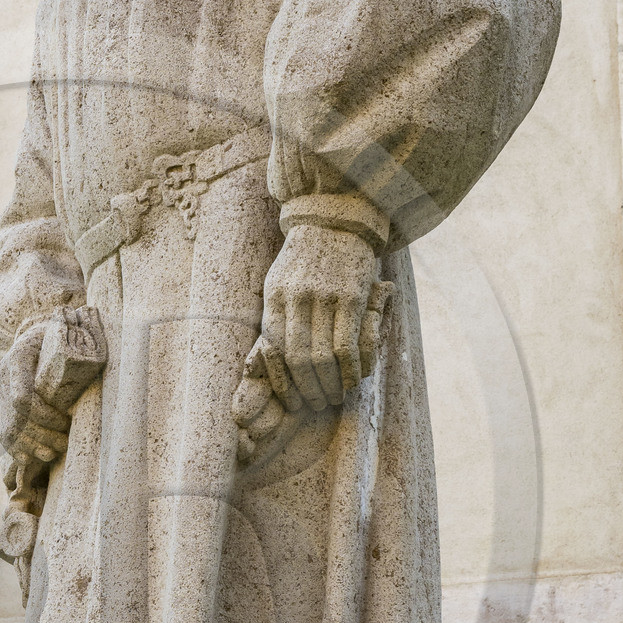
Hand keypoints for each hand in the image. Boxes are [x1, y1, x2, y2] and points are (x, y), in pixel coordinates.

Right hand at [0, 307, 107, 497]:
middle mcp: (5, 377)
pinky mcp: (5, 406)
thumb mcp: (65, 331)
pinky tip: (32, 458)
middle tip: (63, 443)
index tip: (65, 420)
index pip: (22, 397)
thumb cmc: (58, 334)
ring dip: (31, 445)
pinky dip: (18, 449)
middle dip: (41, 434)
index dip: (43, 415)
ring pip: (9, 429)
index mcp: (18, 357)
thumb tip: (95, 344)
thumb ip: (76, 341)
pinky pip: (5, 433)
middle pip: (17, 417)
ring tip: (52, 453)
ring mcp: (2, 392)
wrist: (37, 335)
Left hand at [260, 224, 383, 407]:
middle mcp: (296, 298)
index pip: (274, 351)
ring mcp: (325, 297)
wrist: (335, 217)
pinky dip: (351, 368)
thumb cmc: (306, 257)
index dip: (283, 381)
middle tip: (315, 404)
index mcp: (274, 296)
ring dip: (330, 384)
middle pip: (298, 359)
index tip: (291, 400)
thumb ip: (276, 316)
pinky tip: (354, 379)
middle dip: (307, 389)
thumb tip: (267, 358)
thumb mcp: (279, 280)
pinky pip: (348, 344)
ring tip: (335, 396)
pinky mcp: (352, 297)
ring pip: (323, 356)